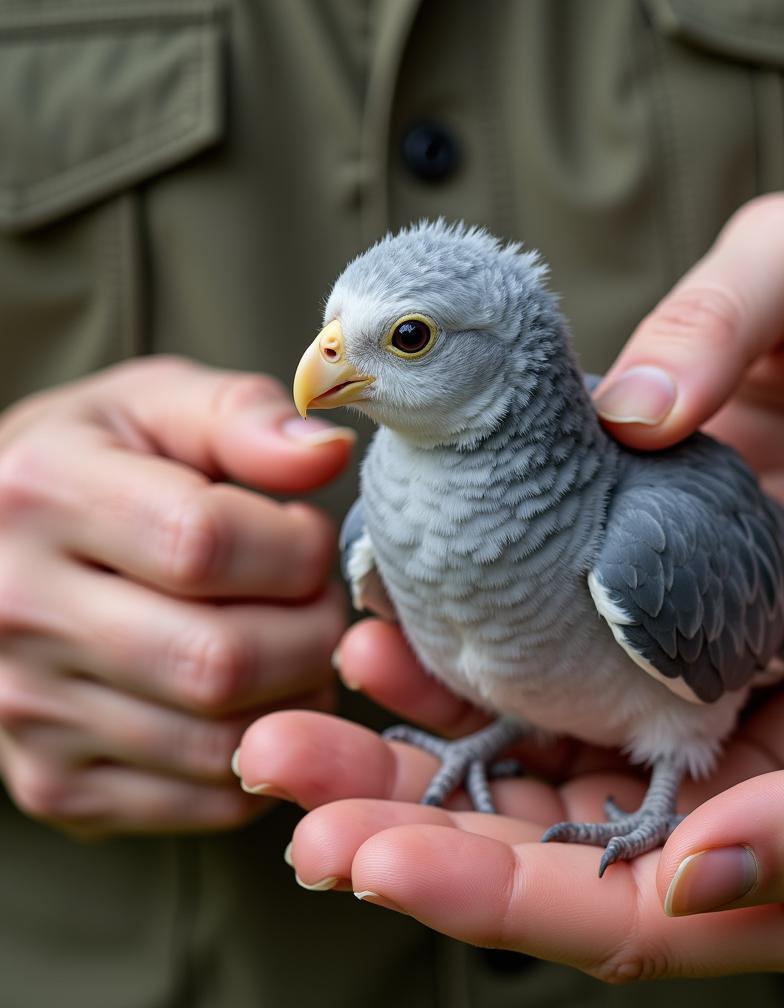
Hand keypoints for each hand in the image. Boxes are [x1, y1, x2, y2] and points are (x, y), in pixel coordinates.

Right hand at [0, 357, 352, 835]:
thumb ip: (244, 418)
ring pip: (220, 742)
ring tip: (293, 644)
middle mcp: (17, 611)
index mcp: (42, 494)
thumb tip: (328, 453)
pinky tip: (261, 699)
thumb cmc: (102, 468)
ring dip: (299, 697)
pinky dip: (266, 756)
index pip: (208, 543)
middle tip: (317, 600)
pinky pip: (206, 802)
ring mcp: (27, 713)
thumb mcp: (159, 407)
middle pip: (220, 660)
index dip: (297, 545)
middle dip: (312, 631)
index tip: (306, 535)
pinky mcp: (56, 786)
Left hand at [237, 582, 783, 982]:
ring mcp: (686, 782)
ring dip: (415, 753)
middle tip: (279, 775)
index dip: (473, 888)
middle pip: (526, 852)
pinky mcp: (681, 716)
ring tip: (310, 716)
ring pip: (526, 783)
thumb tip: (691, 876)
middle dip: (396, 820)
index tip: (360, 853)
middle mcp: (707, 854)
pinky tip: (416, 655)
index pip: (594, 910)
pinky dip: (485, 693)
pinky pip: (563, 714)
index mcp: (771, 891)